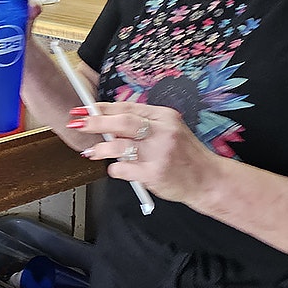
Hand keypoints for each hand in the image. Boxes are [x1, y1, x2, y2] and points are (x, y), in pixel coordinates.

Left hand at [67, 102, 220, 203]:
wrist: (208, 180)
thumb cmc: (185, 155)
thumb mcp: (170, 129)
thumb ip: (145, 123)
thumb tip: (110, 120)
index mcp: (165, 116)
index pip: (128, 108)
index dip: (103, 108)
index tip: (85, 109)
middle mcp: (162, 132)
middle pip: (122, 122)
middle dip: (96, 122)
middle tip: (79, 124)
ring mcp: (158, 154)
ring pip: (118, 146)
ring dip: (101, 149)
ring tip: (93, 152)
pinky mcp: (154, 174)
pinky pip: (123, 169)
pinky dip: (115, 169)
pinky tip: (117, 169)